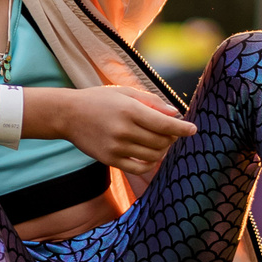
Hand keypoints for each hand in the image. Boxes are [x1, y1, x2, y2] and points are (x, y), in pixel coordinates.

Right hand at [47, 85, 194, 177]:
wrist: (67, 114)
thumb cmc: (98, 100)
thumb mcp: (124, 93)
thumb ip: (151, 101)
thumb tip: (175, 114)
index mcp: (129, 110)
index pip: (164, 124)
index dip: (182, 129)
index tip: (193, 129)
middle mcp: (123, 130)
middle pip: (161, 141)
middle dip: (172, 138)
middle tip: (172, 132)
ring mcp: (116, 147)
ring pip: (153, 155)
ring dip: (162, 150)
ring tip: (160, 142)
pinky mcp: (110, 160)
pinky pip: (139, 168)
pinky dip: (150, 163)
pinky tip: (150, 154)